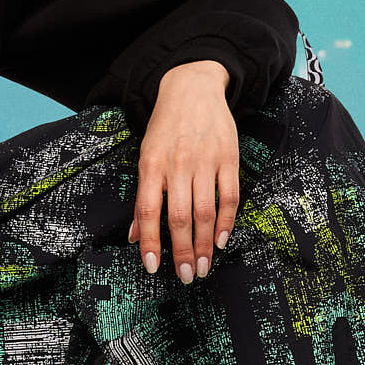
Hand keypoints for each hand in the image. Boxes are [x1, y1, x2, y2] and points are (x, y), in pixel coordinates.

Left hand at [127, 60, 239, 283]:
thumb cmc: (165, 128)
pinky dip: (226, 221)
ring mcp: (205, 161)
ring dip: (205, 244)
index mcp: (151, 165)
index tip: (153, 268)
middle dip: (183, 251)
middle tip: (188, 276)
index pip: (148, 211)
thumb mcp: (145, 156)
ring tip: (204, 268)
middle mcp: (177, 164)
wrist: (192, 87)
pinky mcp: (228, 157)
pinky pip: (229, 196)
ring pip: (205, 211)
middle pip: (179, 216)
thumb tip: (135, 237)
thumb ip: (143, 197)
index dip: (150, 242)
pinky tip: (221, 241)